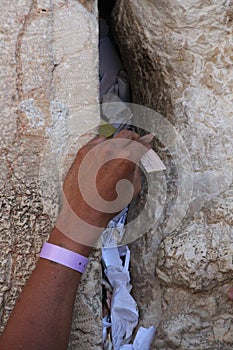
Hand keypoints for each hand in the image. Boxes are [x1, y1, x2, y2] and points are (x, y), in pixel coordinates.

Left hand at [55, 130, 149, 245]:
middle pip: (126, 134)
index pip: (141, 144)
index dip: (146, 143)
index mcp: (127, 158)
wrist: (83, 212)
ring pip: (111, 137)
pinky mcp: (83, 152)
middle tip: (135, 141)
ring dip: (117, 142)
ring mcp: (95, 150)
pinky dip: (102, 146)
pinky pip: (95, 142)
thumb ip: (137, 170)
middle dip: (134, 138)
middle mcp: (110, 150)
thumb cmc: (106, 205)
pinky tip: (103, 154)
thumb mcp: (132, 189)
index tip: (146, 143)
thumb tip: (137, 161)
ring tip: (118, 152)